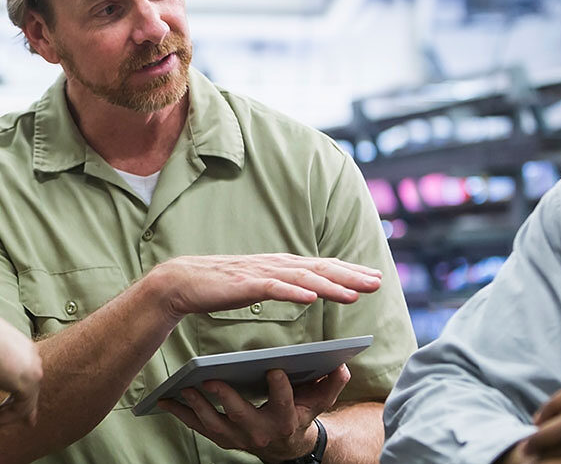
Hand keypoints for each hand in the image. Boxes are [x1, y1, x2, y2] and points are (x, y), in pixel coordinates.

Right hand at [0, 304, 43, 429]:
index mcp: (17, 343)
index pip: (24, 370)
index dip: (20, 390)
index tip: (23, 410)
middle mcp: (29, 353)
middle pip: (31, 386)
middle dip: (24, 407)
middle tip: (25, 423)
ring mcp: (32, 367)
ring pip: (23, 401)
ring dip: (0, 415)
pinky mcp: (29, 382)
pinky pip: (19, 410)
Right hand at [148, 253, 382, 319]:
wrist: (182, 281)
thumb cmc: (219, 285)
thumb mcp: (258, 284)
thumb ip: (282, 284)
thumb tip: (308, 289)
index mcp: (280, 266)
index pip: (321, 267)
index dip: (349, 272)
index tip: (373, 278)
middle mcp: (275, 265)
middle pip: (320, 269)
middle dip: (351, 275)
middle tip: (378, 282)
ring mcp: (261, 273)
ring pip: (303, 278)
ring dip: (331, 285)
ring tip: (355, 293)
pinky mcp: (245, 284)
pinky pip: (274, 288)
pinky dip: (294, 291)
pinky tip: (312, 297)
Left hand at [159, 366, 349, 462]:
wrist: (286, 446)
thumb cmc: (301, 414)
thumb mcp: (320, 400)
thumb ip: (331, 383)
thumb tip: (341, 364)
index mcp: (285, 421)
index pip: (284, 404)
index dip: (280, 388)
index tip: (276, 369)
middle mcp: (260, 433)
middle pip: (241, 416)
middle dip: (226, 399)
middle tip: (212, 379)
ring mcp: (238, 438)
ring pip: (214, 425)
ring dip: (197, 407)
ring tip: (184, 387)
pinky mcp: (221, 438)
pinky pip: (198, 427)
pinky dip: (181, 414)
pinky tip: (166, 399)